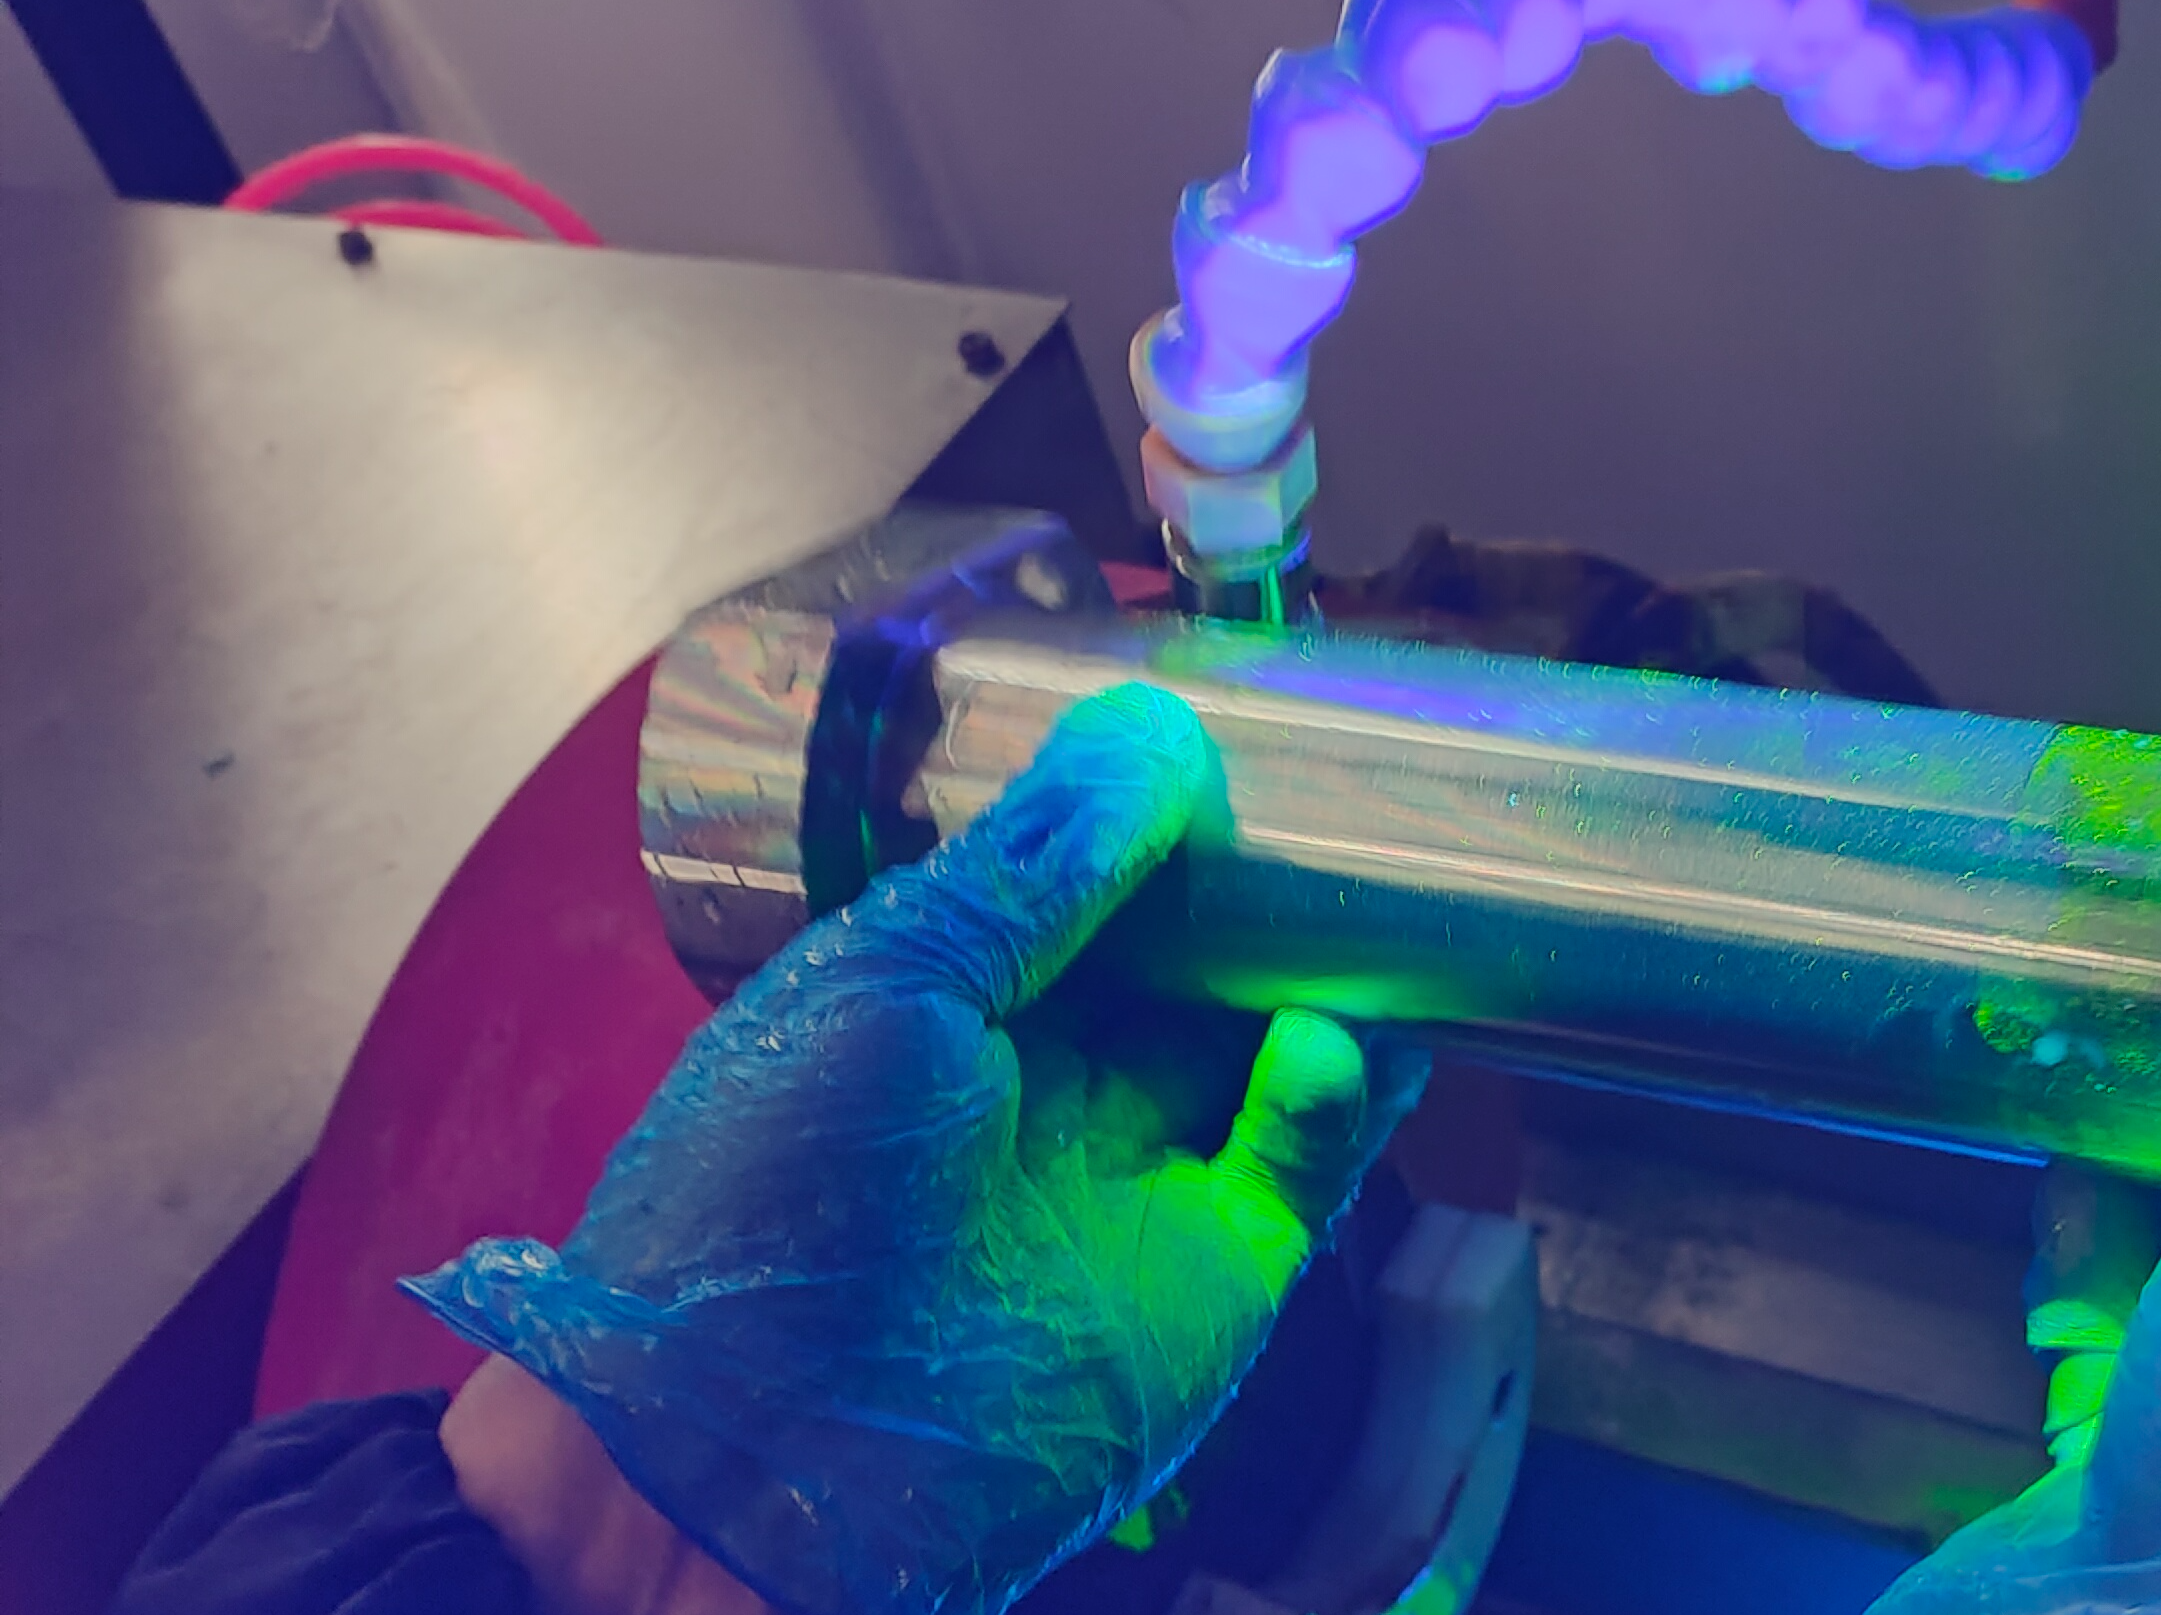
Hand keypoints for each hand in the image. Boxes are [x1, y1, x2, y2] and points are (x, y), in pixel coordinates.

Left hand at [409, 685, 1425, 1614]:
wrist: (754, 1462)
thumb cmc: (772, 1199)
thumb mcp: (885, 983)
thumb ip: (1032, 868)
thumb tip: (1151, 734)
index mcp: (955, 1002)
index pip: (1088, 881)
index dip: (1160, 808)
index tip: (1237, 724)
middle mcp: (1059, 1084)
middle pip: (1200, 956)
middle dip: (1269, 883)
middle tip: (1341, 799)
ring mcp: (1142, 1180)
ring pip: (1275, 1052)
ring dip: (1329, 977)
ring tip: (1378, 906)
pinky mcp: (1217, 1279)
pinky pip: (1307, 1166)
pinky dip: (1337, 1095)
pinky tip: (1329, 1042)